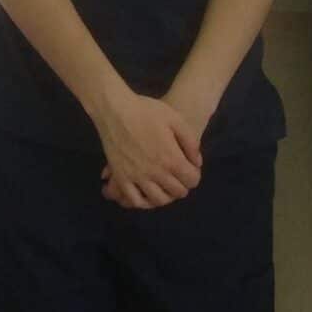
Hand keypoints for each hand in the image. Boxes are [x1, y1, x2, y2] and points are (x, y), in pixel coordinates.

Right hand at [93, 90, 202, 208]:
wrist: (115, 109)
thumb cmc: (146, 111)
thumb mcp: (176, 119)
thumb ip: (191, 142)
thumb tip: (197, 163)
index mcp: (171, 158)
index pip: (192, 180)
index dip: (194, 176)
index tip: (190, 169)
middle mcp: (156, 172)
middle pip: (177, 192)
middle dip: (182, 185)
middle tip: (178, 177)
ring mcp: (137, 177)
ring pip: (157, 200)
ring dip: (165, 196)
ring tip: (164, 186)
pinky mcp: (121, 177)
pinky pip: (134, 199)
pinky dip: (143, 202)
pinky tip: (146, 194)